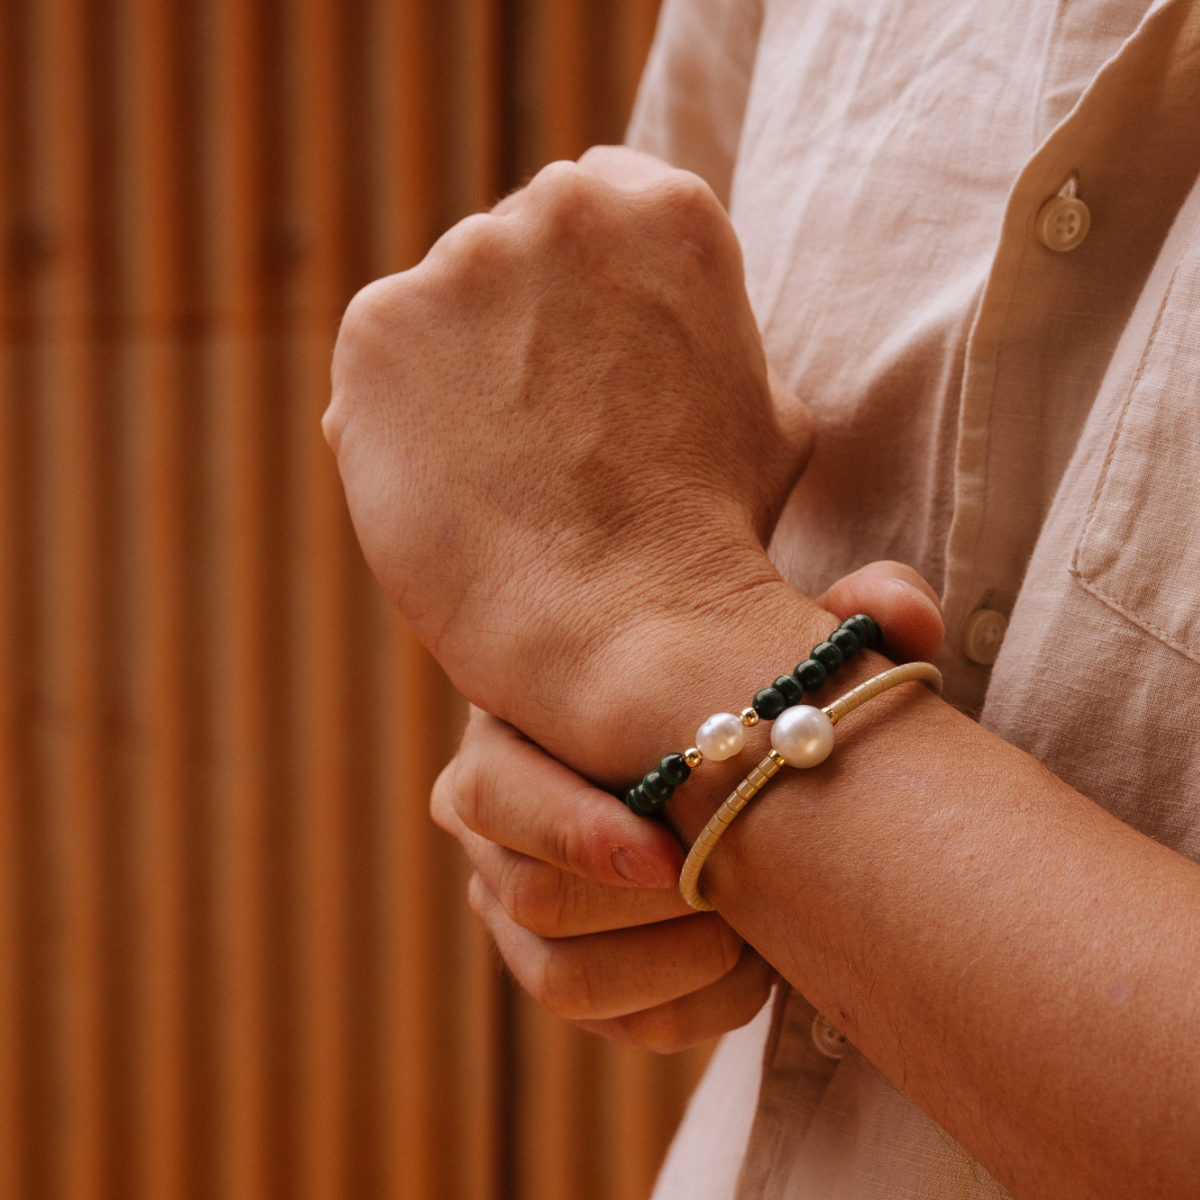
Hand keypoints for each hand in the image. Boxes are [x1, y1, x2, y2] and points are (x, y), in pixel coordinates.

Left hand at [325, 147, 814, 767]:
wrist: (628, 625)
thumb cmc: (713, 532)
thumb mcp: (770, 407)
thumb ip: (709, 332)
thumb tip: (668, 325)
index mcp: (665, 212)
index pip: (600, 200)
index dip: (586, 288)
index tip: (582, 354)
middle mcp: (562, 208)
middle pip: (514, 249)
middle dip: (521, 323)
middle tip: (544, 429)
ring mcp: (462, 261)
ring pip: (444, 310)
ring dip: (458, 372)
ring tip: (498, 474)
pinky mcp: (377, 326)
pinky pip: (379, 366)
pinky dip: (397, 419)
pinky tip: (448, 486)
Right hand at [432, 563, 943, 1051]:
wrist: (707, 754)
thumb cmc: (719, 691)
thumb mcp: (771, 646)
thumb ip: (848, 618)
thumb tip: (908, 615)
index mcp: (508, 734)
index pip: (488, 793)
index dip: (573, 832)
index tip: (671, 855)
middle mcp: (498, 828)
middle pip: (525, 895)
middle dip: (636, 914)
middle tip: (730, 909)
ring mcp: (518, 907)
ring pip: (561, 976)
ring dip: (665, 969)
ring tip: (749, 938)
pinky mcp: (562, 970)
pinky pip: (606, 1022)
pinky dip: (686, 1009)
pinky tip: (751, 972)